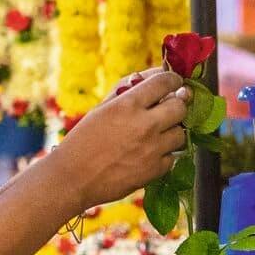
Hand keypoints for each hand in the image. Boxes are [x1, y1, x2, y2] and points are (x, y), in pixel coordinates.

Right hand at [51, 70, 189, 212]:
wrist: (73, 179)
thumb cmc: (83, 140)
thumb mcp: (101, 108)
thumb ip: (126, 89)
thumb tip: (151, 75)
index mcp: (127, 105)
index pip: (165, 82)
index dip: (173, 79)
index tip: (174, 82)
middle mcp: (144, 125)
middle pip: (180, 106)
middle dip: (177, 104)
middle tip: (169, 108)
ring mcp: (152, 149)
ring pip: (181, 133)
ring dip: (172, 131)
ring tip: (156, 134)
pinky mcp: (155, 170)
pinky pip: (173, 156)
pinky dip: (165, 154)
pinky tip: (149, 153)